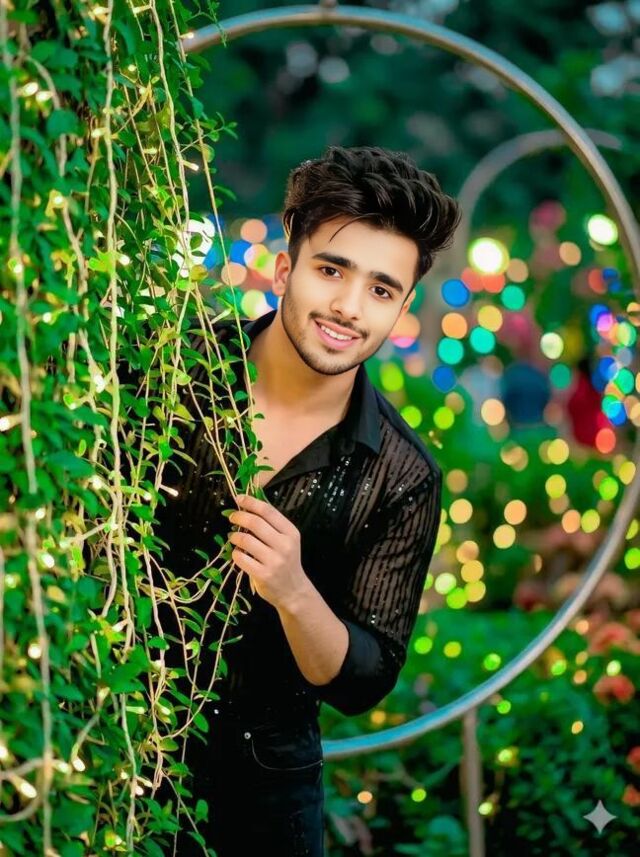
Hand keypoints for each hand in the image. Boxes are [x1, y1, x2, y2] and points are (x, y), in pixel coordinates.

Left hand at [227, 494, 309, 609]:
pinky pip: (241, 558)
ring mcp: (274, 561)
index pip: (268, 511)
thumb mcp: (286, 541)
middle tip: (232, 517)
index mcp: (291, 533)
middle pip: (255, 523)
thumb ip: (271, 526)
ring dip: (235, 536)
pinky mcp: (263, 575)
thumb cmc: (286, 562)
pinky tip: (237, 553)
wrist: (293, 591)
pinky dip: (235, 553)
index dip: (251, 502)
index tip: (239, 498)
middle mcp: (284, 545)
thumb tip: (247, 508)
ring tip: (233, 537)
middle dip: (239, 517)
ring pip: (246, 540)